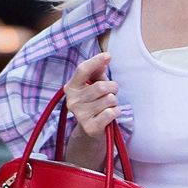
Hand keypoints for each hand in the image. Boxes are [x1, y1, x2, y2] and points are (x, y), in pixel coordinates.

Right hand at [64, 53, 117, 167]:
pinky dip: (116, 112)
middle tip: (112, 93)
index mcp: (71, 87)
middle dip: (113, 88)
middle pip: (101, 86)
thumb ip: (98, 72)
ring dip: (115, 101)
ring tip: (109, 106)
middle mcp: (72, 101)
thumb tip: (105, 58)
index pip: (82, 70)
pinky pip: (111, 113)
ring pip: (109, 100)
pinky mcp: (90, 127)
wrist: (91, 132)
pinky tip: (111, 114)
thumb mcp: (94, 86)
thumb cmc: (95, 103)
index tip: (108, 56)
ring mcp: (80, 115)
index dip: (96, 62)